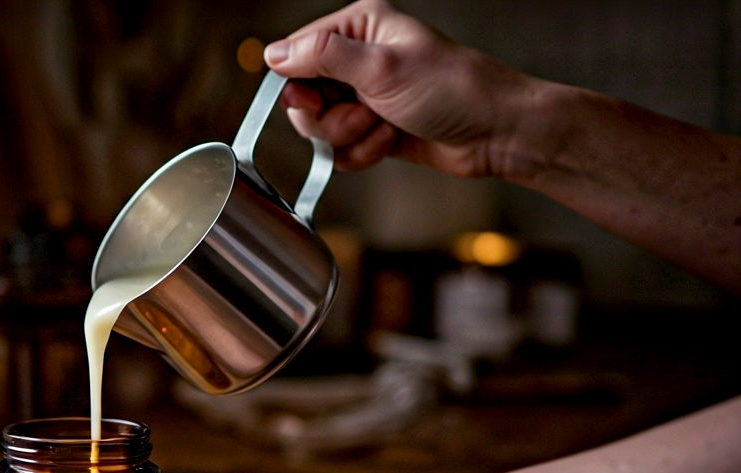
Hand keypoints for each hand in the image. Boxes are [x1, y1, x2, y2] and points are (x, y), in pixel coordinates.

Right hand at [264, 0, 533, 176]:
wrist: (494, 132)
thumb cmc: (452, 90)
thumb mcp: (381, 67)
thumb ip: (322, 57)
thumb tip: (273, 54)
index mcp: (359, 27)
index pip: (295, 53)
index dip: (298, 86)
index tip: (318, 101)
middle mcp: (356, 58)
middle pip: (302, 97)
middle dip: (330, 118)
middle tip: (364, 114)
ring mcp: (363, 94)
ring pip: (320, 128)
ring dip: (351, 136)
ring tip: (385, 125)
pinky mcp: (370, 127)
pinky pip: (340, 149)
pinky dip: (363, 152)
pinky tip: (391, 140)